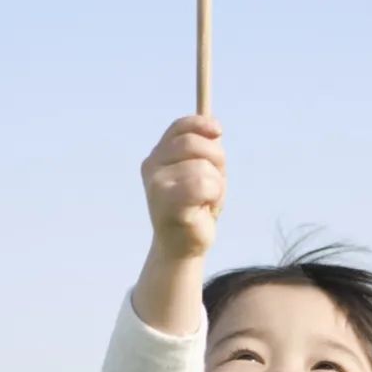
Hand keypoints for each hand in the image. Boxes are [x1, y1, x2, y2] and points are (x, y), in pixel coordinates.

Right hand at [140, 114, 225, 260]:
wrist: (183, 246)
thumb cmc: (196, 206)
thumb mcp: (203, 171)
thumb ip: (206, 149)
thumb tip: (215, 130)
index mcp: (158, 155)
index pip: (180, 127)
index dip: (201, 124)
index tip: (219, 131)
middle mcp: (152, 166)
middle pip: (193, 144)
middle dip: (216, 160)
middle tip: (215, 182)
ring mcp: (156, 184)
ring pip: (203, 168)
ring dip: (216, 185)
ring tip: (207, 200)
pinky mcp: (166, 203)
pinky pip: (204, 186)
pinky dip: (214, 196)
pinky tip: (205, 208)